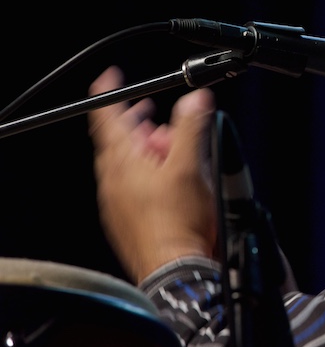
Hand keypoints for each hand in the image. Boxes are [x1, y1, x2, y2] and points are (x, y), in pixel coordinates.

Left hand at [89, 66, 218, 283]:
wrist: (175, 268)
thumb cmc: (179, 223)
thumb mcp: (190, 166)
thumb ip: (191, 128)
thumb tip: (195, 99)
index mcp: (122, 163)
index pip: (107, 119)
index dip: (108, 94)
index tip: (110, 77)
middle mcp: (114, 181)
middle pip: (119, 140)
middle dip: (137, 122)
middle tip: (151, 111)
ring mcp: (119, 202)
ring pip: (127, 164)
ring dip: (147, 149)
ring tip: (172, 147)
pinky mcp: (129, 218)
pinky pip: (133, 185)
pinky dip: (149, 172)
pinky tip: (171, 179)